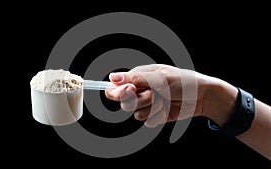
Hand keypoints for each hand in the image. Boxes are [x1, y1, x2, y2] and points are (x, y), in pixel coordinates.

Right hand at [105, 64, 237, 127]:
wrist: (202, 97)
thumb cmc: (183, 81)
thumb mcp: (160, 77)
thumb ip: (136, 78)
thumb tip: (112, 77)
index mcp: (138, 78)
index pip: (115, 87)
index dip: (119, 92)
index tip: (131, 90)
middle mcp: (140, 91)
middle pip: (124, 103)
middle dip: (140, 100)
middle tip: (154, 94)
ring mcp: (147, 104)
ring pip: (136, 114)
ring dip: (152, 108)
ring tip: (165, 99)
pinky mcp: (154, 116)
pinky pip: (147, 121)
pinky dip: (158, 117)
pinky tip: (168, 109)